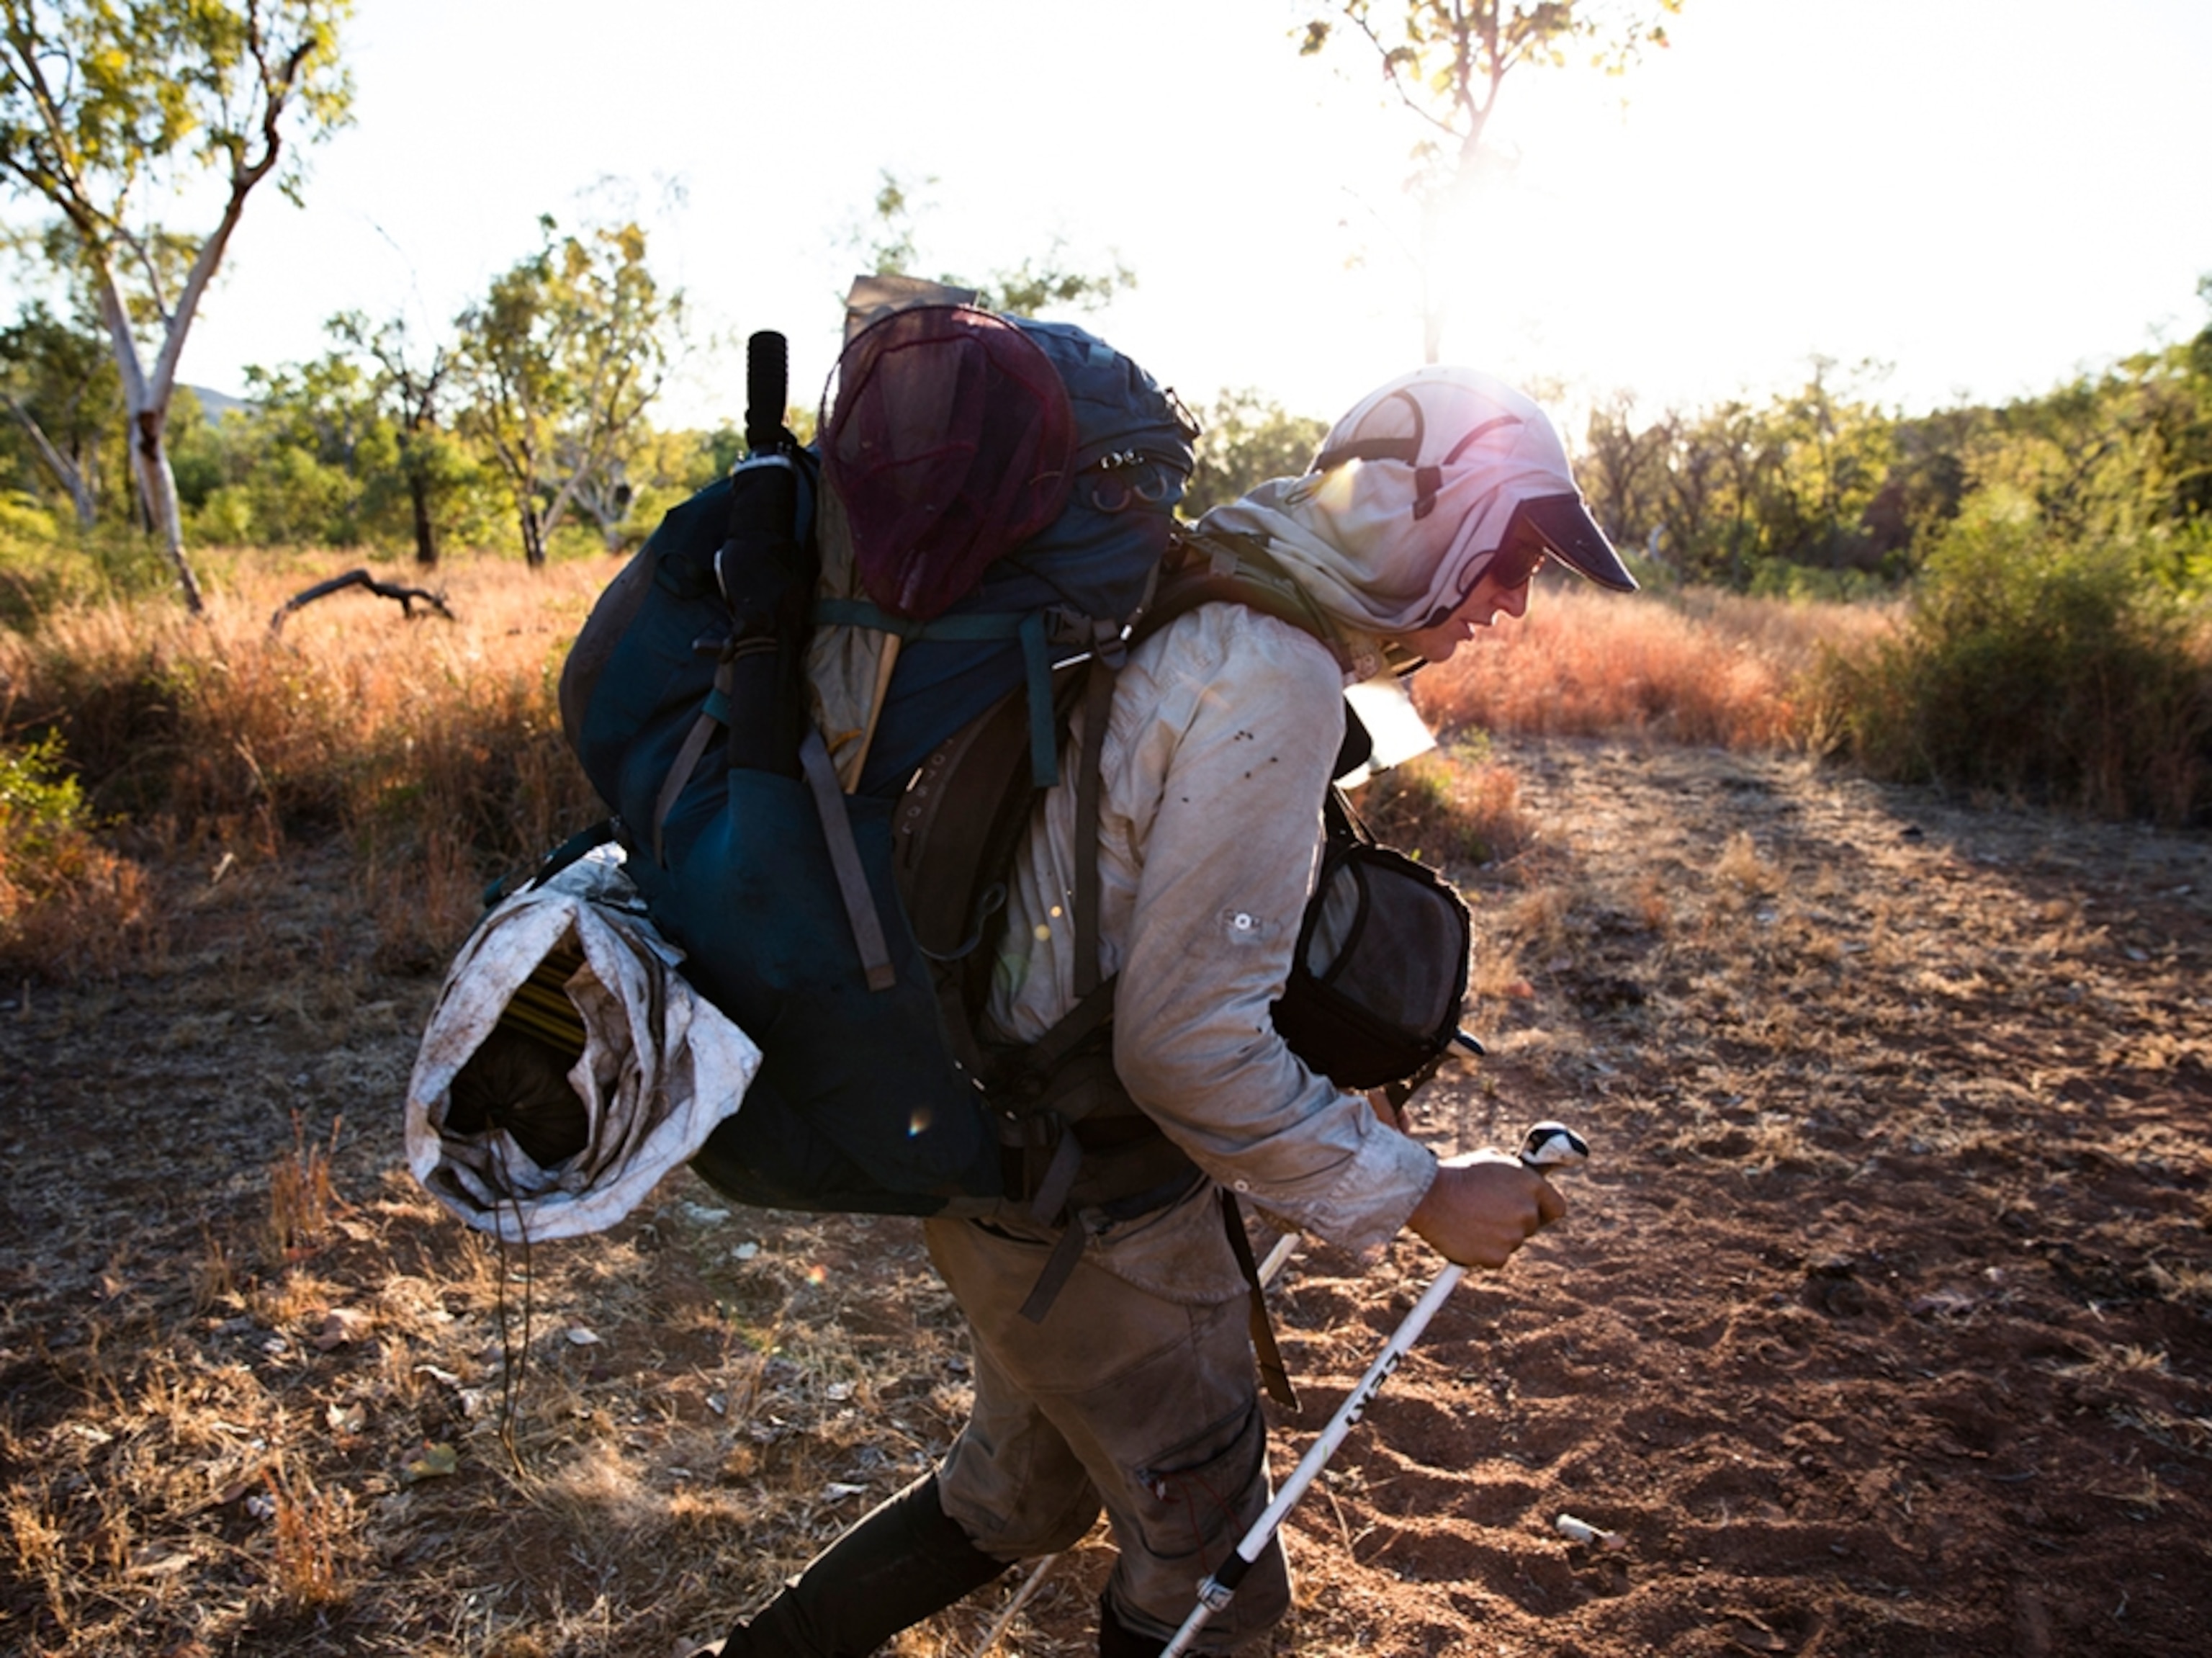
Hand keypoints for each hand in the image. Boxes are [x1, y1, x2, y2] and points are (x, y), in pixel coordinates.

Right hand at [1406, 1150, 1565, 1268]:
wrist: (1428, 1196)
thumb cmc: (1457, 1174)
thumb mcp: (1493, 1162)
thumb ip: (1517, 1177)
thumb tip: (1527, 1185)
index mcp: (1531, 1185)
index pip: (1557, 1207)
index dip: (1544, 1210)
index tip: (1533, 1211)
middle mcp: (1527, 1211)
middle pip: (1532, 1225)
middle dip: (1515, 1221)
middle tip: (1489, 1212)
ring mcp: (1513, 1236)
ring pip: (1512, 1241)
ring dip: (1497, 1235)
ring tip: (1471, 1219)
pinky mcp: (1497, 1256)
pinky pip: (1496, 1257)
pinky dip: (1483, 1251)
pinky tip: (1466, 1234)